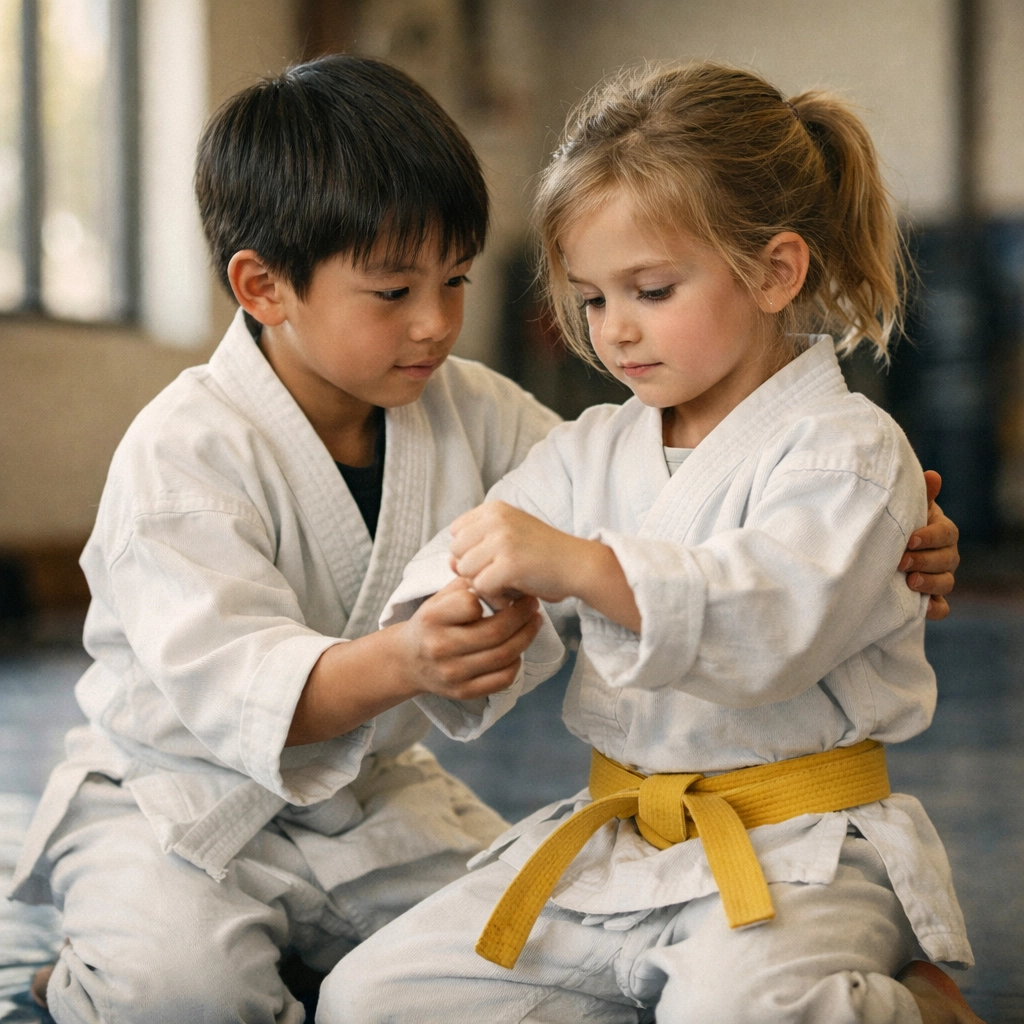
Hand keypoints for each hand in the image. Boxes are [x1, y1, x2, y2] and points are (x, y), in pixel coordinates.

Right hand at [398, 577, 541, 699]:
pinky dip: (516, 662)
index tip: (506, 588)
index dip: (492, 594)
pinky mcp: (463, 692)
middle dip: (522, 615)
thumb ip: (465, 584)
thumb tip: (497, 571)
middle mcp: (439, 647)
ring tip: (534, 622)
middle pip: (495, 632)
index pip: (471, 604)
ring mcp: (451, 673)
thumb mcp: (438, 598)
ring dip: (526, 637)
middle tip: (533, 604)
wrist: (408, 661)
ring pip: (503, 656)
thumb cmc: (431, 623)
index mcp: (431, 618)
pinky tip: (518, 649)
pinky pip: (502, 679)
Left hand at [449, 502, 580, 607]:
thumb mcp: (509, 538)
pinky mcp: (509, 564)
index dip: (470, 551)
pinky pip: (481, 587)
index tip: (494, 559)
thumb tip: (449, 563)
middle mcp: (496, 519)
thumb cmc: (543, 554)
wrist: (578, 564)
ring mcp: (502, 540)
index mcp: (494, 509)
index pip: (456, 532)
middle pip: (457, 552)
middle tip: (500, 575)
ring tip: (506, 585)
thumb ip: (477, 547)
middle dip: (473, 569)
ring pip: (466, 571)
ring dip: (483, 584)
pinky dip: (494, 597)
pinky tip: (512, 594)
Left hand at [901, 470, 958, 620]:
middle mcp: (945, 555)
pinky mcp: (931, 599)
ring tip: (909, 581)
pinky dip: (935, 609)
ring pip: (946, 583)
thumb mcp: (905, 509)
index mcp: (941, 531)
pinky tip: (923, 608)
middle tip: (902, 561)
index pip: (946, 533)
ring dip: (929, 583)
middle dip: (925, 561)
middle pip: (947, 560)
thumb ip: (920, 496)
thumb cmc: (896, 523)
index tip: (910, 539)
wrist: (880, 548)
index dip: (930, 537)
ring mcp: (940, 577)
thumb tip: (932, 475)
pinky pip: (942, 608)